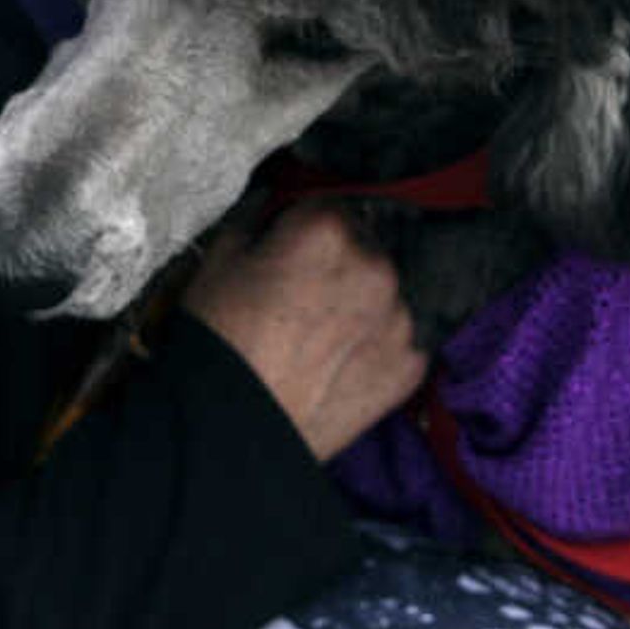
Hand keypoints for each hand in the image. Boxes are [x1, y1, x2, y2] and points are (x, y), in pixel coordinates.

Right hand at [181, 203, 424, 460]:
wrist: (229, 427)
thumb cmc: (216, 335)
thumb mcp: (220, 258)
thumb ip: (258, 216)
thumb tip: (279, 200)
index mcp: (328, 229)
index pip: (329, 209)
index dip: (305, 232)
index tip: (286, 257)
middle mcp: (377, 266)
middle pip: (364, 251)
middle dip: (340, 267)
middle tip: (302, 303)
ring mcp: (400, 318)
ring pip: (384, 298)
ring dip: (362, 308)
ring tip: (321, 343)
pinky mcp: (412, 367)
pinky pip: (399, 344)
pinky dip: (377, 350)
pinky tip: (341, 369)